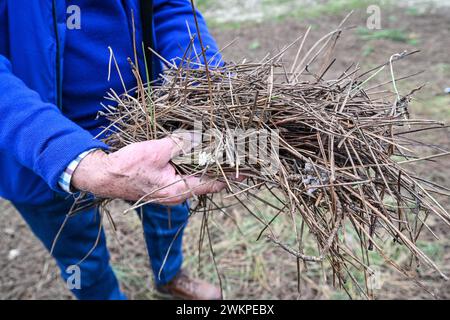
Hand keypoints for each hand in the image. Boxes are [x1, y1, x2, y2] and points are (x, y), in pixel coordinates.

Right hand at [71, 134, 225, 204]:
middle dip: (222, 168)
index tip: (247, 168)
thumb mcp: (158, 150)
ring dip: (209, 165)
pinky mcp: (165, 184)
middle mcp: (179, 194)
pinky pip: (187, 175)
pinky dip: (196, 165)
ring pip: (197, 178)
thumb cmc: (129, 165)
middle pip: (207, 181)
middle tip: (237, 154)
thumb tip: (203, 139)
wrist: (105, 176)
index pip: (213, 183)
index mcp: (179, 190)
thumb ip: (182, 144)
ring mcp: (172, 191)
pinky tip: (201, 153)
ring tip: (223, 152)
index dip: (231, 174)